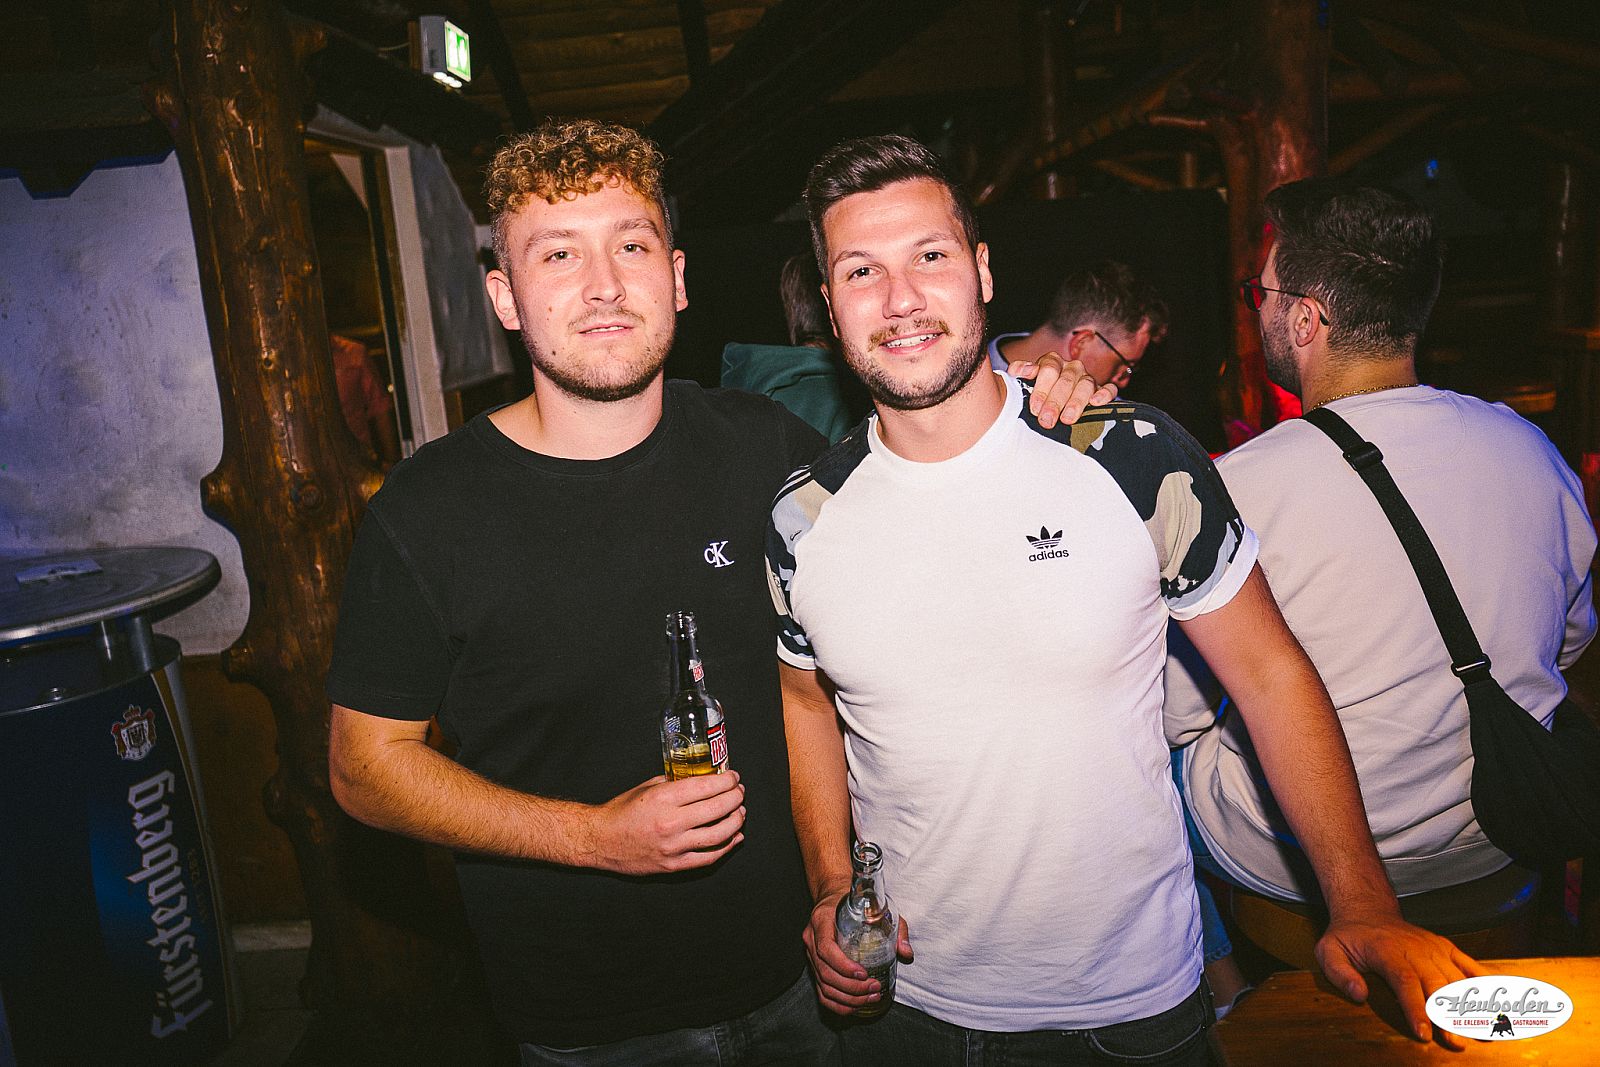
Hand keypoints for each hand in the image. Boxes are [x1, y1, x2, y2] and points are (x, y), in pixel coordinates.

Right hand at [588, 771, 745, 874]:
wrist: (600, 841)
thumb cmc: (622, 812)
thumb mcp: (647, 787)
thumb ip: (675, 783)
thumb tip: (701, 779)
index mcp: (663, 798)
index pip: (706, 787)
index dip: (726, 781)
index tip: (733, 777)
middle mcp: (670, 822)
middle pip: (717, 809)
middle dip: (735, 798)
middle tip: (740, 792)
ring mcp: (673, 846)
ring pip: (719, 835)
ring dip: (735, 821)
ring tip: (740, 813)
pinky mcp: (674, 864)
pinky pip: (708, 857)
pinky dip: (726, 846)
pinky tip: (734, 837)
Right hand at [802, 889, 913, 1015]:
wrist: (833, 896)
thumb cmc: (852, 901)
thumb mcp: (876, 907)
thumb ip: (894, 927)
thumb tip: (905, 951)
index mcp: (822, 921)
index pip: (826, 948)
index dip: (844, 966)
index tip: (863, 974)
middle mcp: (812, 939)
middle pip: (826, 972)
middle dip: (852, 987)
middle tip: (874, 988)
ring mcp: (810, 954)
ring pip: (823, 985)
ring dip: (847, 998)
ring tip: (870, 997)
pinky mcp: (814, 966)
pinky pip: (821, 991)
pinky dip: (837, 1003)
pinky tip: (854, 1006)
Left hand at [1008, 351, 1117, 428]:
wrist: (1051, 402)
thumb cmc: (1037, 393)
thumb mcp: (1025, 381)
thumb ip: (1019, 372)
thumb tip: (1018, 372)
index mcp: (1052, 361)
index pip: (1048, 369)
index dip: (1041, 390)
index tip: (1034, 409)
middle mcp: (1071, 367)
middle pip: (1065, 381)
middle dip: (1055, 402)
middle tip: (1046, 420)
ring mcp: (1087, 378)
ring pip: (1085, 385)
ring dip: (1075, 403)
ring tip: (1067, 419)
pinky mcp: (1101, 390)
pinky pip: (1109, 388)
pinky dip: (1104, 394)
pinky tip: (1096, 403)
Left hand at [1314, 914, 1484, 1046]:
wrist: (1367, 910)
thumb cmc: (1348, 936)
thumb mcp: (1328, 950)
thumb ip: (1339, 972)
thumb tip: (1358, 994)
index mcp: (1388, 952)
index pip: (1405, 982)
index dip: (1416, 1008)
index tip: (1424, 1033)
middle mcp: (1416, 949)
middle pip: (1437, 985)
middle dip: (1447, 1016)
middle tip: (1456, 1042)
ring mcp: (1435, 948)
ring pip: (1458, 979)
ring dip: (1472, 1006)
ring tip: (1486, 1032)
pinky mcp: (1447, 948)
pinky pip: (1471, 966)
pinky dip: (1488, 984)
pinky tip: (1503, 1003)